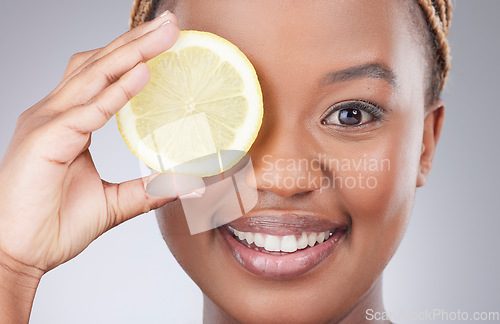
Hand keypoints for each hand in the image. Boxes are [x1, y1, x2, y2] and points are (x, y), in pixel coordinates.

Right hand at [0, 12, 181, 281]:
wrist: (18, 253)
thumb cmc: (52, 224)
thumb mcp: (114, 202)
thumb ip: (147, 189)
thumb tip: (188, 185)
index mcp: (68, 121)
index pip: (102, 75)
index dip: (132, 55)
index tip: (164, 40)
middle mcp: (55, 113)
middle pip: (99, 63)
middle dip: (136, 40)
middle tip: (170, 22)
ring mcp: (47, 122)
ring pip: (93, 75)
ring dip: (131, 52)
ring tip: (163, 35)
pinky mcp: (45, 140)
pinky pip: (88, 110)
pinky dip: (117, 91)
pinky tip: (143, 74)